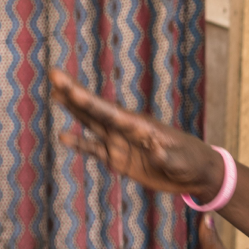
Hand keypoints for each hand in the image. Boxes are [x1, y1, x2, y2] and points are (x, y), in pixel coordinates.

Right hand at [49, 68, 224, 200]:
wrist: (195, 173)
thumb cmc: (192, 161)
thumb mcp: (182, 160)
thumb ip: (167, 156)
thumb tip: (155, 151)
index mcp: (139, 125)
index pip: (109, 111)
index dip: (87, 101)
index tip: (70, 89)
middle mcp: (125, 129)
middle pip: (95, 109)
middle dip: (74, 94)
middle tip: (53, 74)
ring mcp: (120, 142)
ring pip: (91, 123)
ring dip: (73, 110)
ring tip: (54, 94)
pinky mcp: (119, 158)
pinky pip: (95, 149)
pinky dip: (79, 144)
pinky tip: (63, 137)